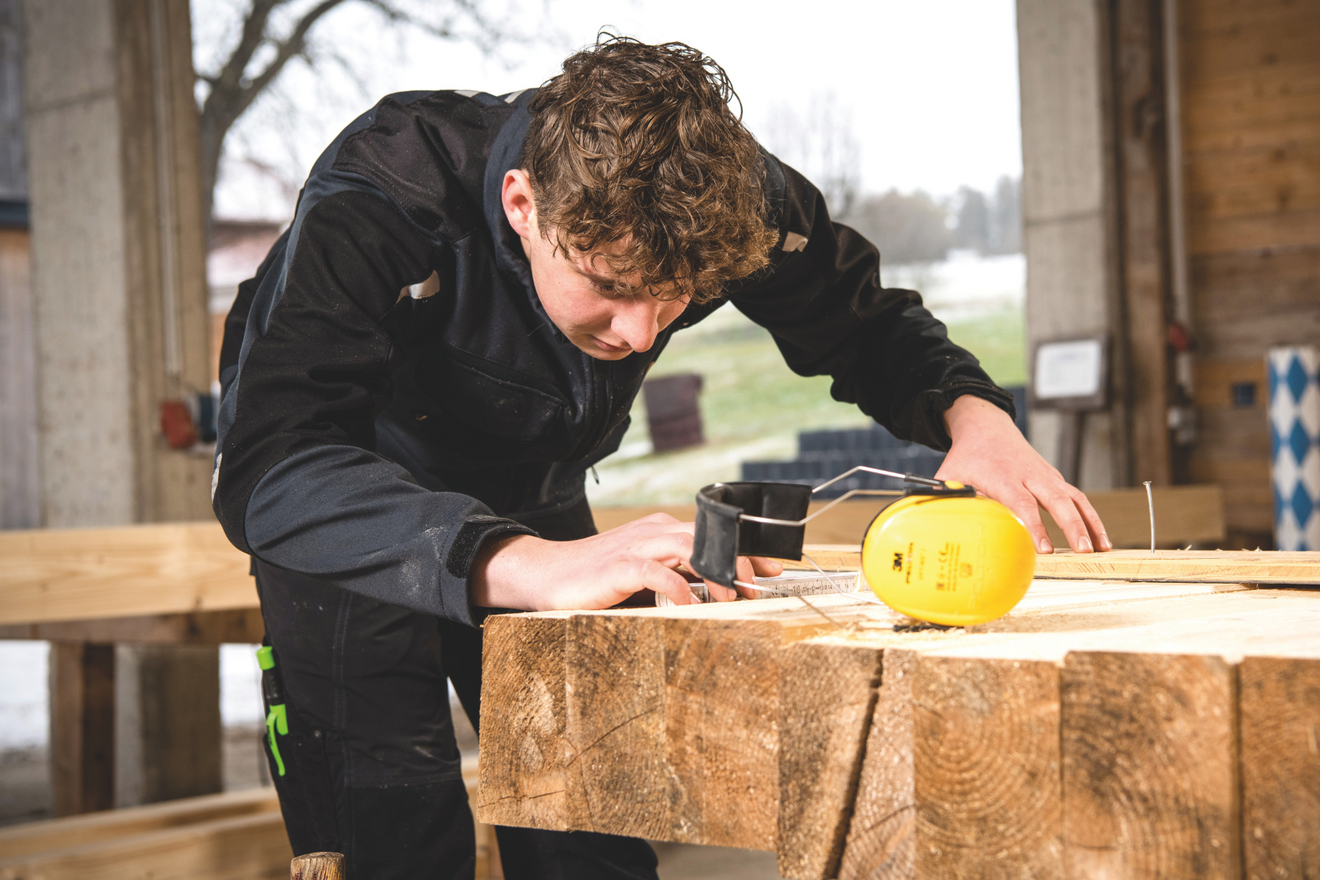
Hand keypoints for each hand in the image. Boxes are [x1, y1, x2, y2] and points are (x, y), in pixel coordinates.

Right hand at [470, 513, 783, 610]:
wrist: (545, 576)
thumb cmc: (598, 582)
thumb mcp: (646, 578)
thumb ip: (679, 579)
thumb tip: (719, 594)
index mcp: (662, 532)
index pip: (712, 534)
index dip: (746, 547)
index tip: (772, 567)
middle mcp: (652, 532)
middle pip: (707, 536)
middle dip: (740, 557)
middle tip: (763, 582)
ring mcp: (634, 546)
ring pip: (686, 547)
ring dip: (715, 570)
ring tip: (734, 594)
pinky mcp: (616, 566)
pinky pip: (653, 571)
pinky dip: (675, 586)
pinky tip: (690, 604)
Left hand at [938, 395, 1109, 553]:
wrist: (985, 426)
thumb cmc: (967, 456)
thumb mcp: (950, 474)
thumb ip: (947, 497)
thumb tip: (939, 525)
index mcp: (1004, 478)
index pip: (1023, 504)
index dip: (1036, 527)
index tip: (1046, 549)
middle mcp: (1030, 475)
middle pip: (1057, 501)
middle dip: (1073, 526)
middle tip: (1085, 551)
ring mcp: (1046, 475)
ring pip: (1075, 497)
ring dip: (1091, 522)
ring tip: (1102, 548)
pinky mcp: (1053, 477)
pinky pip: (1077, 497)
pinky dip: (1089, 515)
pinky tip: (1097, 536)